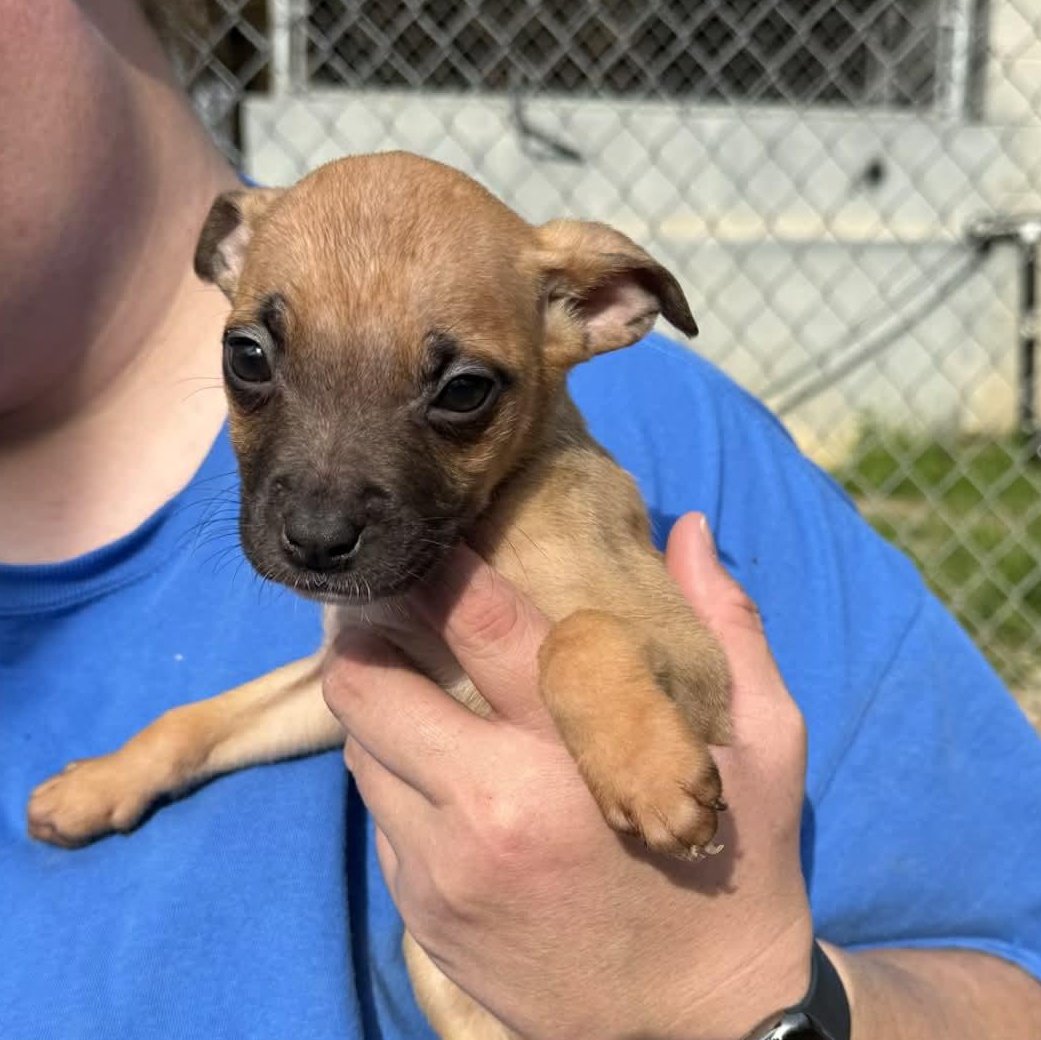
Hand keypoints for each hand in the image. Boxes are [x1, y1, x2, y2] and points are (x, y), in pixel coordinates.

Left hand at [324, 513, 813, 1039]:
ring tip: (415, 679)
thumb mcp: (766, 746)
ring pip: (359, 746)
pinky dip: (397, 773)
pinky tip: (441, 766)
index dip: (439, 567)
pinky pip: (379, 814)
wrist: (698, 1027)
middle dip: (369, 630)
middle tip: (391, 606)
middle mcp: (488, 807)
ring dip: (378, 702)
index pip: (476, 621)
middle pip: (367, 682)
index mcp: (572, 753)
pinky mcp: (423, 913)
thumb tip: (692, 531)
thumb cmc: (736, 869)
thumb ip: (728, 628)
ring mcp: (443, 868)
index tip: (429, 541)